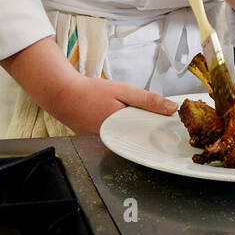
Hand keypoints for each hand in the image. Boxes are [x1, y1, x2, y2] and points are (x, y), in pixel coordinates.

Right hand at [60, 74, 176, 134]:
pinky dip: (119, 125)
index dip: (158, 125)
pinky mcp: (98, 140)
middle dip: (143, 123)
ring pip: (127, 135)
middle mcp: (113, 141)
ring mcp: (104, 142)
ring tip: (121, 110)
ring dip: (131, 124)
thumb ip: (148, 101)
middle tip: (137, 108)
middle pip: (138, 135)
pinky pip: (116, 134)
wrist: (63, 95)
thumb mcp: (124, 91)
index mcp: (122, 131)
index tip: (166, 119)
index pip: (149, 134)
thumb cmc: (90, 92)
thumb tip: (171, 108)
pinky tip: (114, 114)